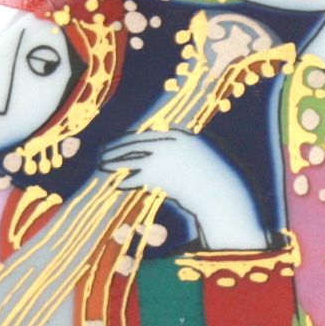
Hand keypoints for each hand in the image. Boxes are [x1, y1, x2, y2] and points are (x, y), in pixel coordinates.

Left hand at [98, 130, 268, 250]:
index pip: (147, 134)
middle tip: (101, 151)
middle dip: (116, 147)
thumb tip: (172, 141)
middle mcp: (169, 143)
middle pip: (135, 142)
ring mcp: (163, 158)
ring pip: (131, 158)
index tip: (118, 142)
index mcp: (179, 135)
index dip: (130, 138)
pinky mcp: (160, 175)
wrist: (222, 192)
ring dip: (114, 161)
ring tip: (102, 165)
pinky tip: (117, 184)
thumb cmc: (214, 176)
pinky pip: (137, 177)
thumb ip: (184, 146)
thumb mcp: (201, 155)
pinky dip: (126, 180)